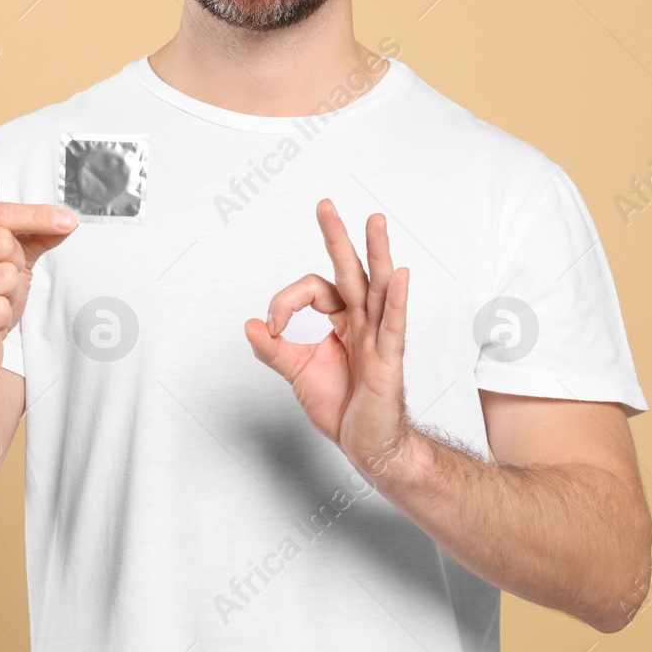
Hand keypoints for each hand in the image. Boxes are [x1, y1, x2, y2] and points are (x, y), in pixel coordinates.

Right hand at [0, 202, 76, 400]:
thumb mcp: (9, 262)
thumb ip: (34, 236)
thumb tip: (65, 220)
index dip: (37, 216)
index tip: (68, 221)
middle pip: (2, 242)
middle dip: (15, 265)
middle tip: (0, 287)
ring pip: (4, 276)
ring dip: (9, 295)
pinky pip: (0, 308)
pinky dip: (2, 318)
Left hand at [244, 198, 412, 477]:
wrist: (368, 446)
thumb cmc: (344, 408)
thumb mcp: (297, 373)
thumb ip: (274, 348)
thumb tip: (250, 325)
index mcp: (343, 322)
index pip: (315, 290)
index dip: (286, 301)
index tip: (270, 325)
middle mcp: (363, 323)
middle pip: (351, 272)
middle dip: (337, 238)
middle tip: (325, 205)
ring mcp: (379, 339)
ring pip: (378, 288)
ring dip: (376, 253)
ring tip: (375, 221)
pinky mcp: (389, 361)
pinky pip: (394, 326)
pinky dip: (398, 299)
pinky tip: (400, 275)